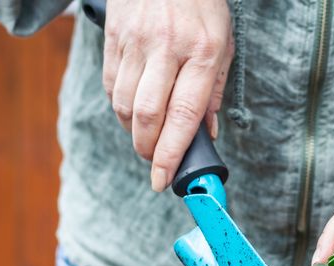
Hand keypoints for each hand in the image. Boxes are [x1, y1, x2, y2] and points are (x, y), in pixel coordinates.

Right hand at [102, 0, 232, 191]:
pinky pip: (110, 84)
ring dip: (132, 130)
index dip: (171, 154)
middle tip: (154, 161)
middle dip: (147, 149)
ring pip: (123, 103)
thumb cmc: (201, 5)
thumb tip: (205, 135)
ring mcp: (136, 40)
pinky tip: (133, 107)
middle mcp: (167, 47)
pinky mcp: (114, 36)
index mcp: (202, 52)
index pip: (183, 115)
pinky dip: (119, 105)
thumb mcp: (223, 43)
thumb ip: (212, 91)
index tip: (164, 180)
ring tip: (146, 134)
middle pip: (146, 115)